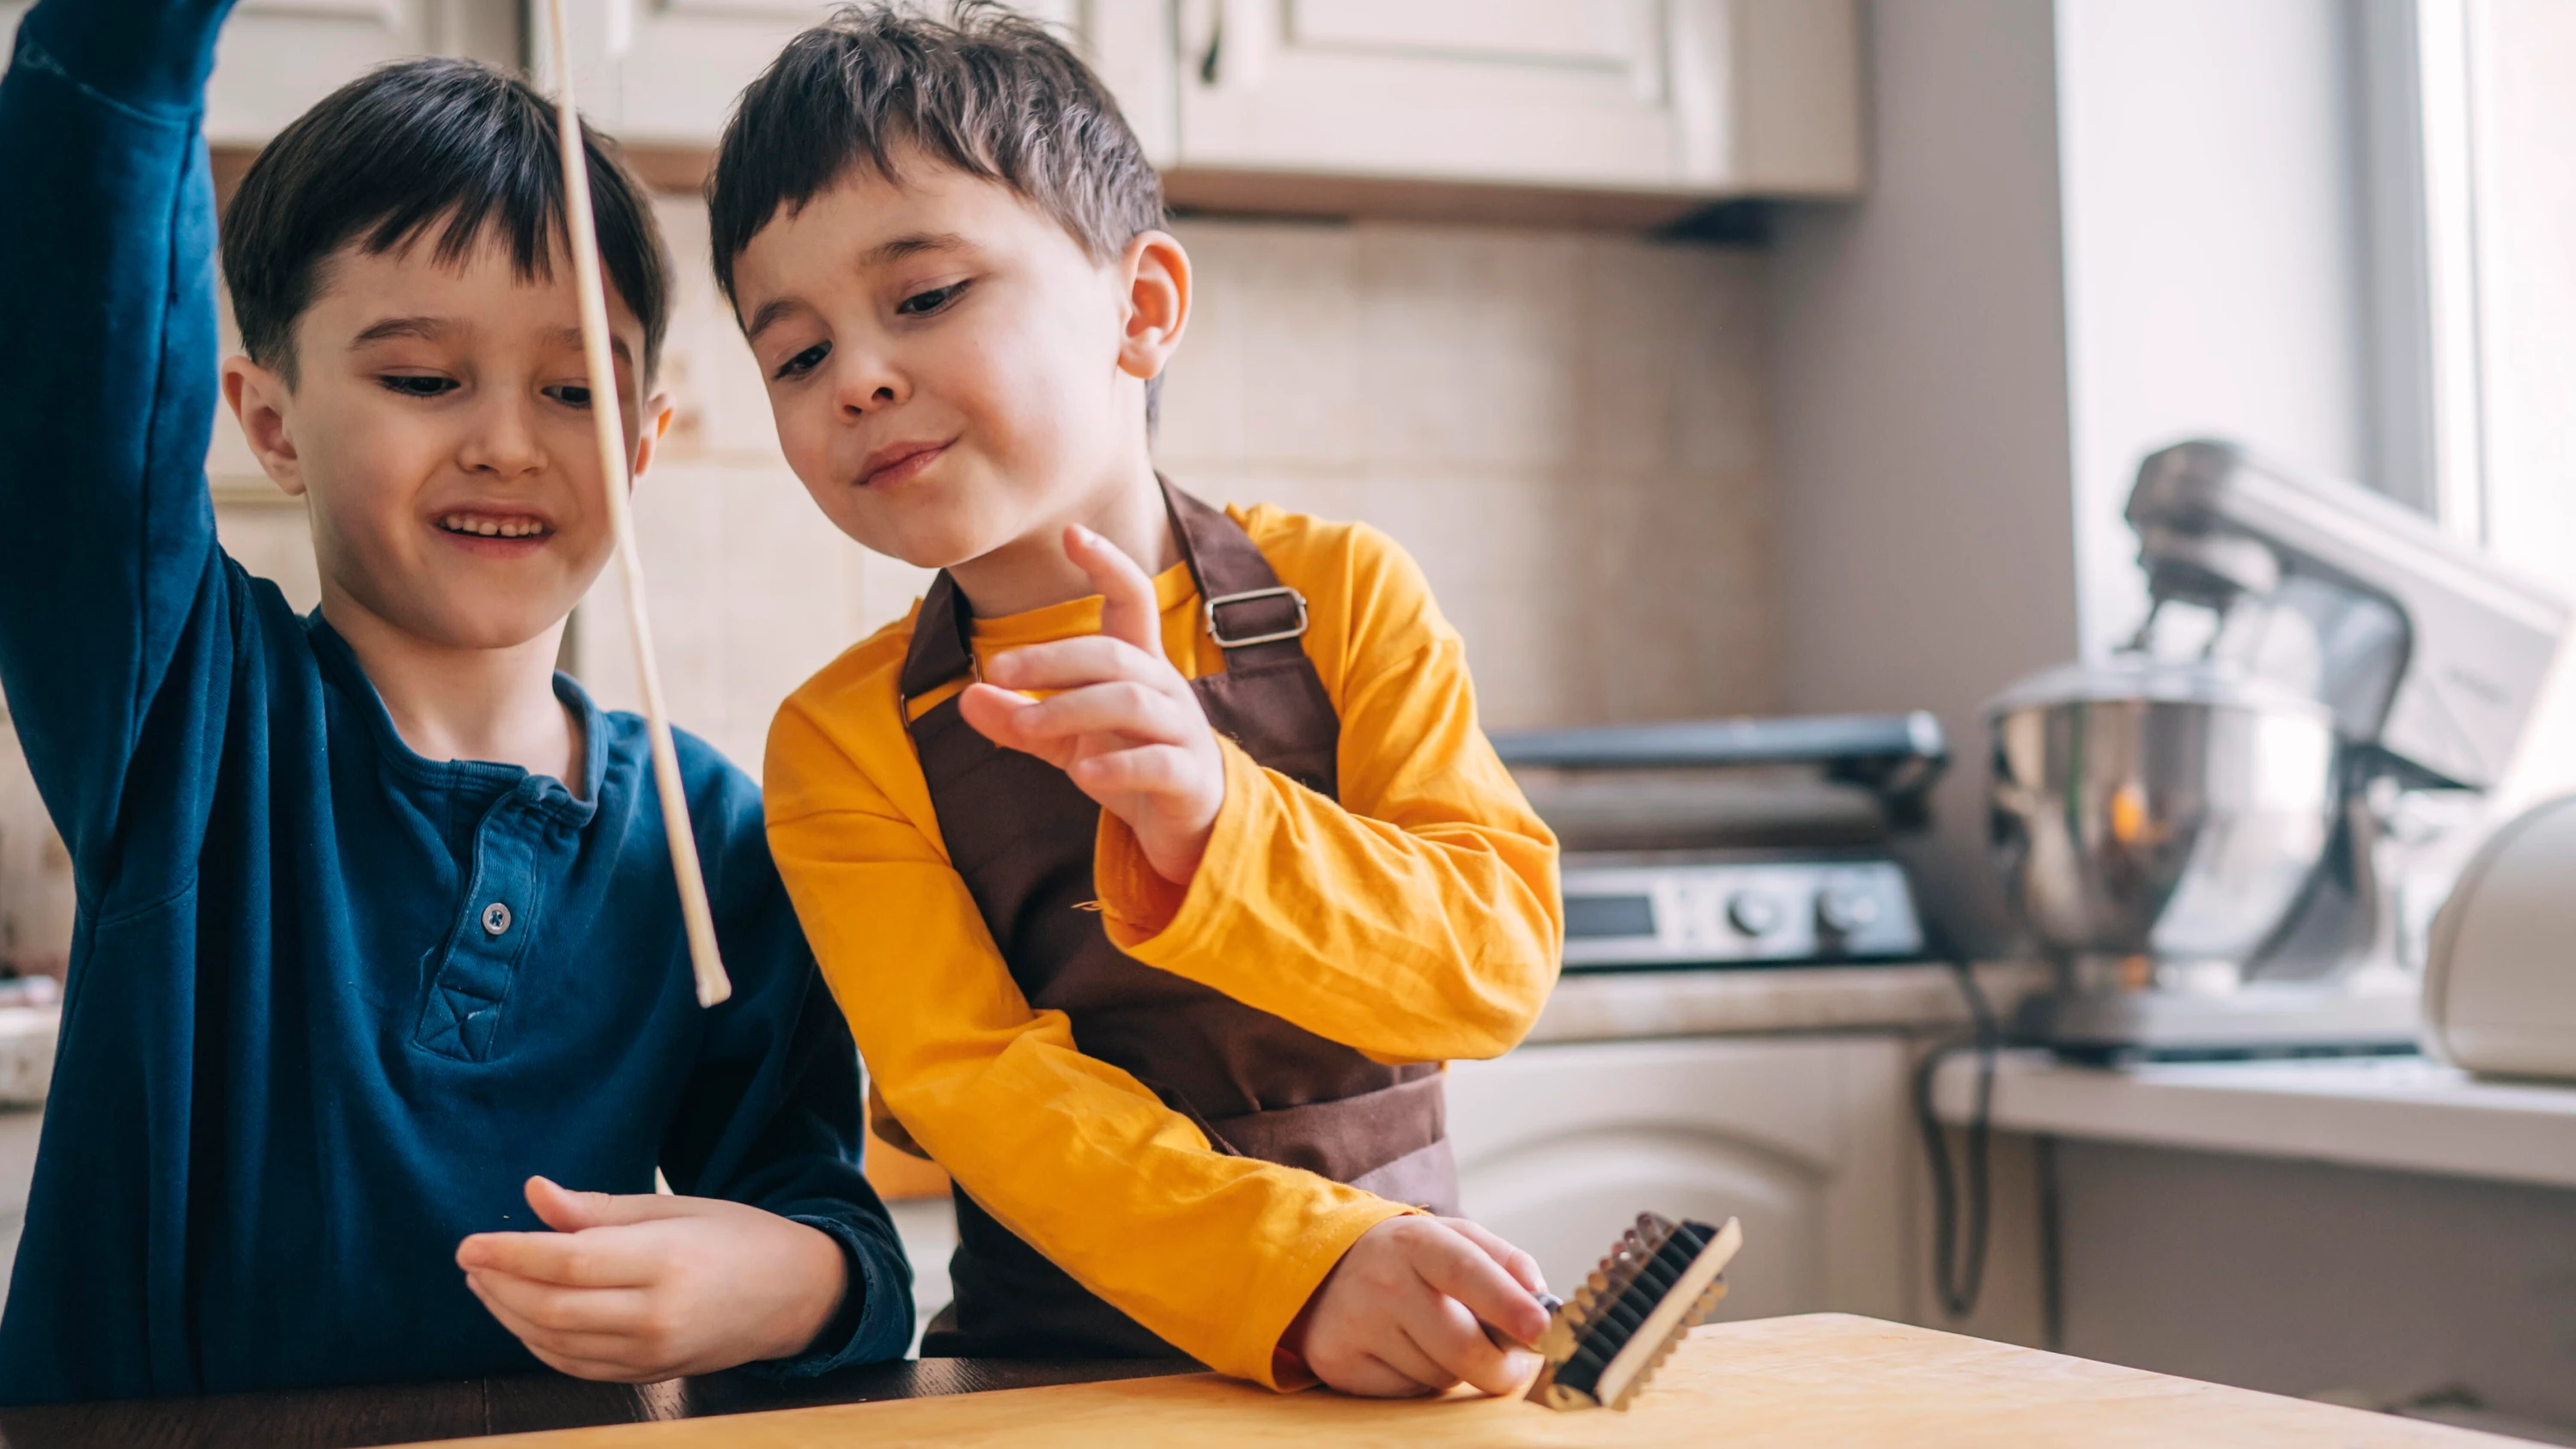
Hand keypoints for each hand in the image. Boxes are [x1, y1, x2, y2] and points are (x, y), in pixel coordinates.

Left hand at [454, 1176, 847, 1381]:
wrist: (796, 1295)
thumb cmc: (737, 1237)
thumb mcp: (675, 1207)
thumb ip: (599, 1209)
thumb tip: (534, 1194)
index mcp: (667, 1260)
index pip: (567, 1262)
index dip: (509, 1254)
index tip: (470, 1242)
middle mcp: (657, 1315)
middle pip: (552, 1307)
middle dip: (499, 1285)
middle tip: (471, 1261)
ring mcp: (652, 1353)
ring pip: (555, 1342)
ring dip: (509, 1314)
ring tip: (487, 1284)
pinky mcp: (649, 1376)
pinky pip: (574, 1366)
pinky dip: (538, 1343)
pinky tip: (523, 1315)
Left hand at [959, 524, 1224, 884]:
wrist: (1191, 827)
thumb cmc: (1129, 763)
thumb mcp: (1067, 740)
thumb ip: (1019, 719)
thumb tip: (966, 697)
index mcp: (1139, 666)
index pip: (1133, 600)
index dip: (1108, 564)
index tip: (1072, 533)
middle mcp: (1164, 688)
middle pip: (1114, 653)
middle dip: (1053, 657)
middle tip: (997, 667)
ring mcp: (1182, 732)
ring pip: (1132, 702)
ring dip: (1071, 709)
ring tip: (1024, 725)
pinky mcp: (1189, 778)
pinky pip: (1157, 762)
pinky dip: (1119, 765)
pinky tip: (1084, 773)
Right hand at [1280, 1215, 1551, 1398]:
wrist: (1324, 1270)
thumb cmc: (1406, 1259)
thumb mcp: (1452, 1238)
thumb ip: (1503, 1259)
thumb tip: (1539, 1295)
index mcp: (1416, 1241)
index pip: (1466, 1271)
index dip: (1507, 1302)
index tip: (1540, 1328)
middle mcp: (1382, 1280)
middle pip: (1460, 1345)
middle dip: (1500, 1367)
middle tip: (1512, 1366)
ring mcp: (1357, 1324)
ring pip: (1438, 1375)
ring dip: (1457, 1370)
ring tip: (1441, 1341)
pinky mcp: (1340, 1363)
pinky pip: (1408, 1392)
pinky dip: (1423, 1382)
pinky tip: (1409, 1354)